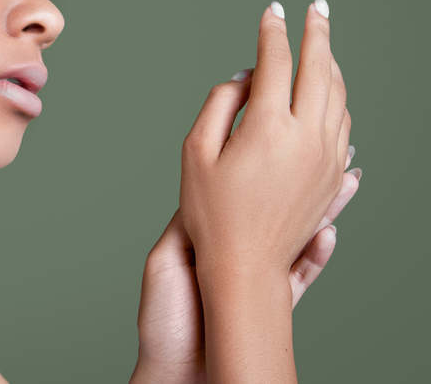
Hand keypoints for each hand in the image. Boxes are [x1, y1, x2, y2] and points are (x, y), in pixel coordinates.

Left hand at [130, 164, 359, 383]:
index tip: (269, 146)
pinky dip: (317, 254)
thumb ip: (185, 228)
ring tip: (344, 183)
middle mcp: (235, 255)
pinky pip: (302, 274)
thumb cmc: (162, 321)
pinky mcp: (274, 304)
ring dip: (319, 213)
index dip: (251, 171)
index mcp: (204, 241)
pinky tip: (330, 231)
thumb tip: (198, 194)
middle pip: (272, 212)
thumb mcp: (167, 261)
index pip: (233, 196)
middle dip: (298, 186)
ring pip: (294, 238)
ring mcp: (257, 279)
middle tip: (326, 156)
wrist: (175, 372)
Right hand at [176, 0, 352, 381]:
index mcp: (268, 127)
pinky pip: (345, 126)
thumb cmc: (212, 213)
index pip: (276, 62)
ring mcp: (327, 158)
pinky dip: (339, 100)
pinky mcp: (334, 178)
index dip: (272, 31)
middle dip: (318, 32)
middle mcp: (306, 138)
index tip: (272, 11)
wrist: (246, 267)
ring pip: (339, 96)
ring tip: (324, 46)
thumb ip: (219, 105)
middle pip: (320, 69)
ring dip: (332, 65)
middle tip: (317, 9)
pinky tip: (332, 95)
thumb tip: (242, 77)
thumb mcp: (196, 153)